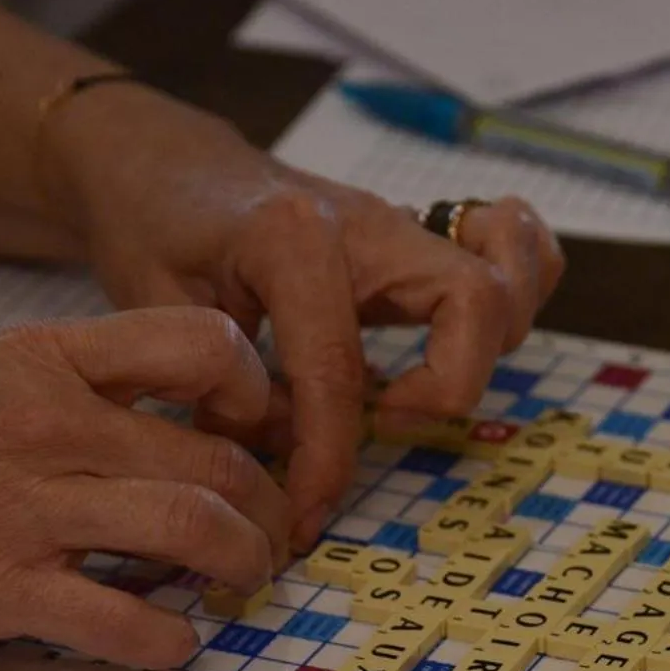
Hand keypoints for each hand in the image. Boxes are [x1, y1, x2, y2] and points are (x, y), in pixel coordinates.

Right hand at [0, 308, 285, 670]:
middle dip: (268, 508)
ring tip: (244, 583)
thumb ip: (70, 389)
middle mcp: (48, 425)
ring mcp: (23, 508)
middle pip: (216, 458)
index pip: (201, 344)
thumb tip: (164, 428)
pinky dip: (168, 641)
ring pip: (192, 531)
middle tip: (273, 534)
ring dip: (241, 567)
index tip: (260, 431)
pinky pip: (121, 622)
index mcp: (46, 358)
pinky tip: (173, 643)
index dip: (255, 390)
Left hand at [37, 82, 565, 547]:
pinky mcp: (418, 233)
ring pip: (515, 266)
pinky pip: (510, 242)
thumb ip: (221, 390)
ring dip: (496, 340)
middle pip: (474, 300)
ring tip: (431, 384)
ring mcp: (403, 221)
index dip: (328, 458)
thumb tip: (282, 457)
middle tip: (385, 422)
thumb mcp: (157, 311)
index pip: (340, 367)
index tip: (305, 512)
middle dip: (449, 386)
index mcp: (292, 238)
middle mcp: (368, 220)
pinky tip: (467, 340)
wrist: (158, 158)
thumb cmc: (151, 225)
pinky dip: (518, 286)